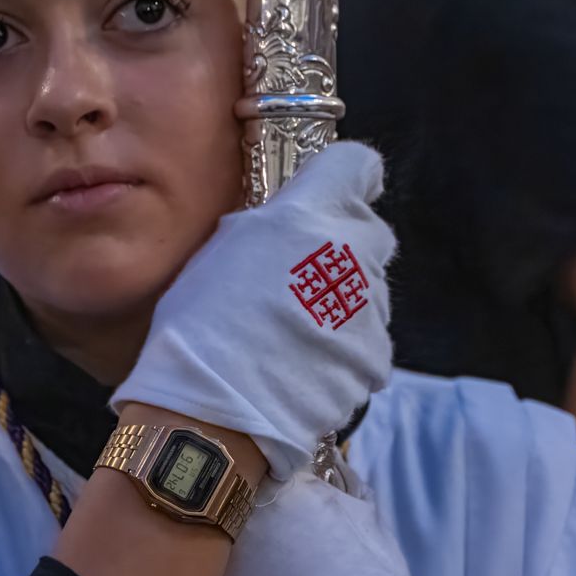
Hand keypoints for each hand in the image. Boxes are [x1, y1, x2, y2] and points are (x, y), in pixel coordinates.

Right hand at [112, 142, 395, 480]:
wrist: (216, 410)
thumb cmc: (199, 323)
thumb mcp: (222, 250)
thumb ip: (270, 227)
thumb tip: (292, 226)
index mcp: (309, 213)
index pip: (358, 166)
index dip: (343, 182)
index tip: (323, 203)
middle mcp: (352, 250)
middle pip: (368, 231)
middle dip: (342, 248)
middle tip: (296, 280)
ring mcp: (370, 307)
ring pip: (369, 290)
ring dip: (342, 303)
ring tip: (293, 336)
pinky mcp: (377, 356)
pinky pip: (367, 342)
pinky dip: (344, 352)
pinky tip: (305, 369)